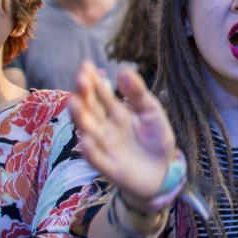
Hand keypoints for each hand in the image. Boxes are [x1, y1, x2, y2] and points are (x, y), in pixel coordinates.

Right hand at [70, 62, 177, 210]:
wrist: (162, 172)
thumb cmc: (155, 140)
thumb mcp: (151, 112)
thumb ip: (138, 94)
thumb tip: (122, 70)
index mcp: (116, 113)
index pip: (101, 94)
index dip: (93, 81)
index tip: (86, 65)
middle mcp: (105, 128)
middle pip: (90, 110)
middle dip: (84, 94)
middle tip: (80, 78)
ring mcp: (105, 147)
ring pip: (88, 131)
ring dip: (81, 118)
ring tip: (74, 103)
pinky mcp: (110, 168)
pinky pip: (97, 159)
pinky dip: (90, 150)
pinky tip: (86, 138)